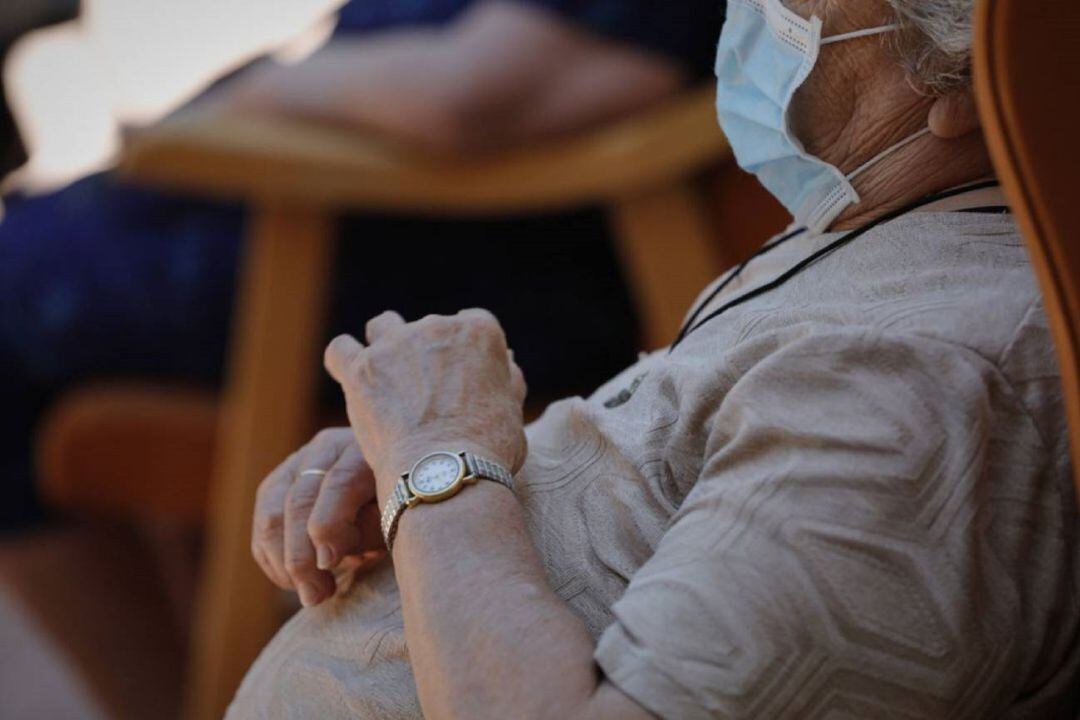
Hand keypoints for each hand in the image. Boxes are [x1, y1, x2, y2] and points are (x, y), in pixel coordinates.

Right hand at [251, 428, 384, 606]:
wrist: (389, 488)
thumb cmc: (401, 506)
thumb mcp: (398, 516)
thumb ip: (367, 529)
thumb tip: (324, 555)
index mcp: (365, 450)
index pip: (338, 483)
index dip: (329, 525)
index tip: (329, 565)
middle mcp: (327, 449)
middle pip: (299, 499)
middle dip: (301, 555)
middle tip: (315, 596)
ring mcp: (298, 463)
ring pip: (271, 512)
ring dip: (283, 561)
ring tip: (308, 594)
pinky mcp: (278, 484)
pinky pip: (262, 523)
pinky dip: (272, 558)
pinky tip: (293, 582)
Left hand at [324, 309, 527, 503]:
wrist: (445, 472)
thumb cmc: (488, 449)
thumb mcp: (512, 411)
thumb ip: (507, 380)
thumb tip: (506, 361)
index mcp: (480, 332)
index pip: (471, 324)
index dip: (464, 351)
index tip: (461, 376)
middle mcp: (437, 326)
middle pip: (428, 328)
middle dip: (427, 354)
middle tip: (426, 392)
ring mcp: (395, 344)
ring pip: (383, 326)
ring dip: (384, 344)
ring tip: (386, 376)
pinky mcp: (360, 368)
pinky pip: (341, 349)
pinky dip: (345, 360)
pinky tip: (351, 376)